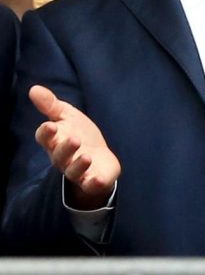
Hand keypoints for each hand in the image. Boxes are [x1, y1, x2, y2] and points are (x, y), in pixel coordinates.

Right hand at [31, 85, 120, 209]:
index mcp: (55, 141)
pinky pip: (90, 185)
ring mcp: (77, 171)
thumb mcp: (67, 116)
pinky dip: (93, 183)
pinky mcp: (91, 181)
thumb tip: (33, 89)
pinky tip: (97, 180)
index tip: (49, 126)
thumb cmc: (80, 135)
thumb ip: (51, 105)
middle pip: (59, 155)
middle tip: (74, 139)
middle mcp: (63, 158)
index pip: (45, 138)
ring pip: (73, 170)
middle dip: (65, 148)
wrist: (100, 159)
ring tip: (86, 157)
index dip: (46, 133)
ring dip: (79, 164)